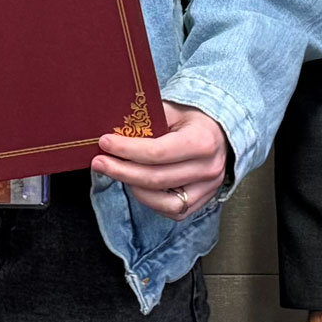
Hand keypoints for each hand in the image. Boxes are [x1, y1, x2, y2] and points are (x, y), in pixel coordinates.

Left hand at [93, 104, 226, 219]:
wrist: (221, 133)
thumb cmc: (193, 119)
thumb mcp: (174, 109)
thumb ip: (148, 119)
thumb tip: (115, 129)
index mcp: (202, 141)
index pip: (158, 152)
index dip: (127, 149)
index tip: (105, 143)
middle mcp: (208, 168)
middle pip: (156, 179)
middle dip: (122, 171)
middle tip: (99, 162)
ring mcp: (208, 188)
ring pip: (163, 201)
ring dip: (134, 189)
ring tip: (117, 173)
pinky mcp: (203, 201)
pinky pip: (172, 211)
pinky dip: (151, 201)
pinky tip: (137, 186)